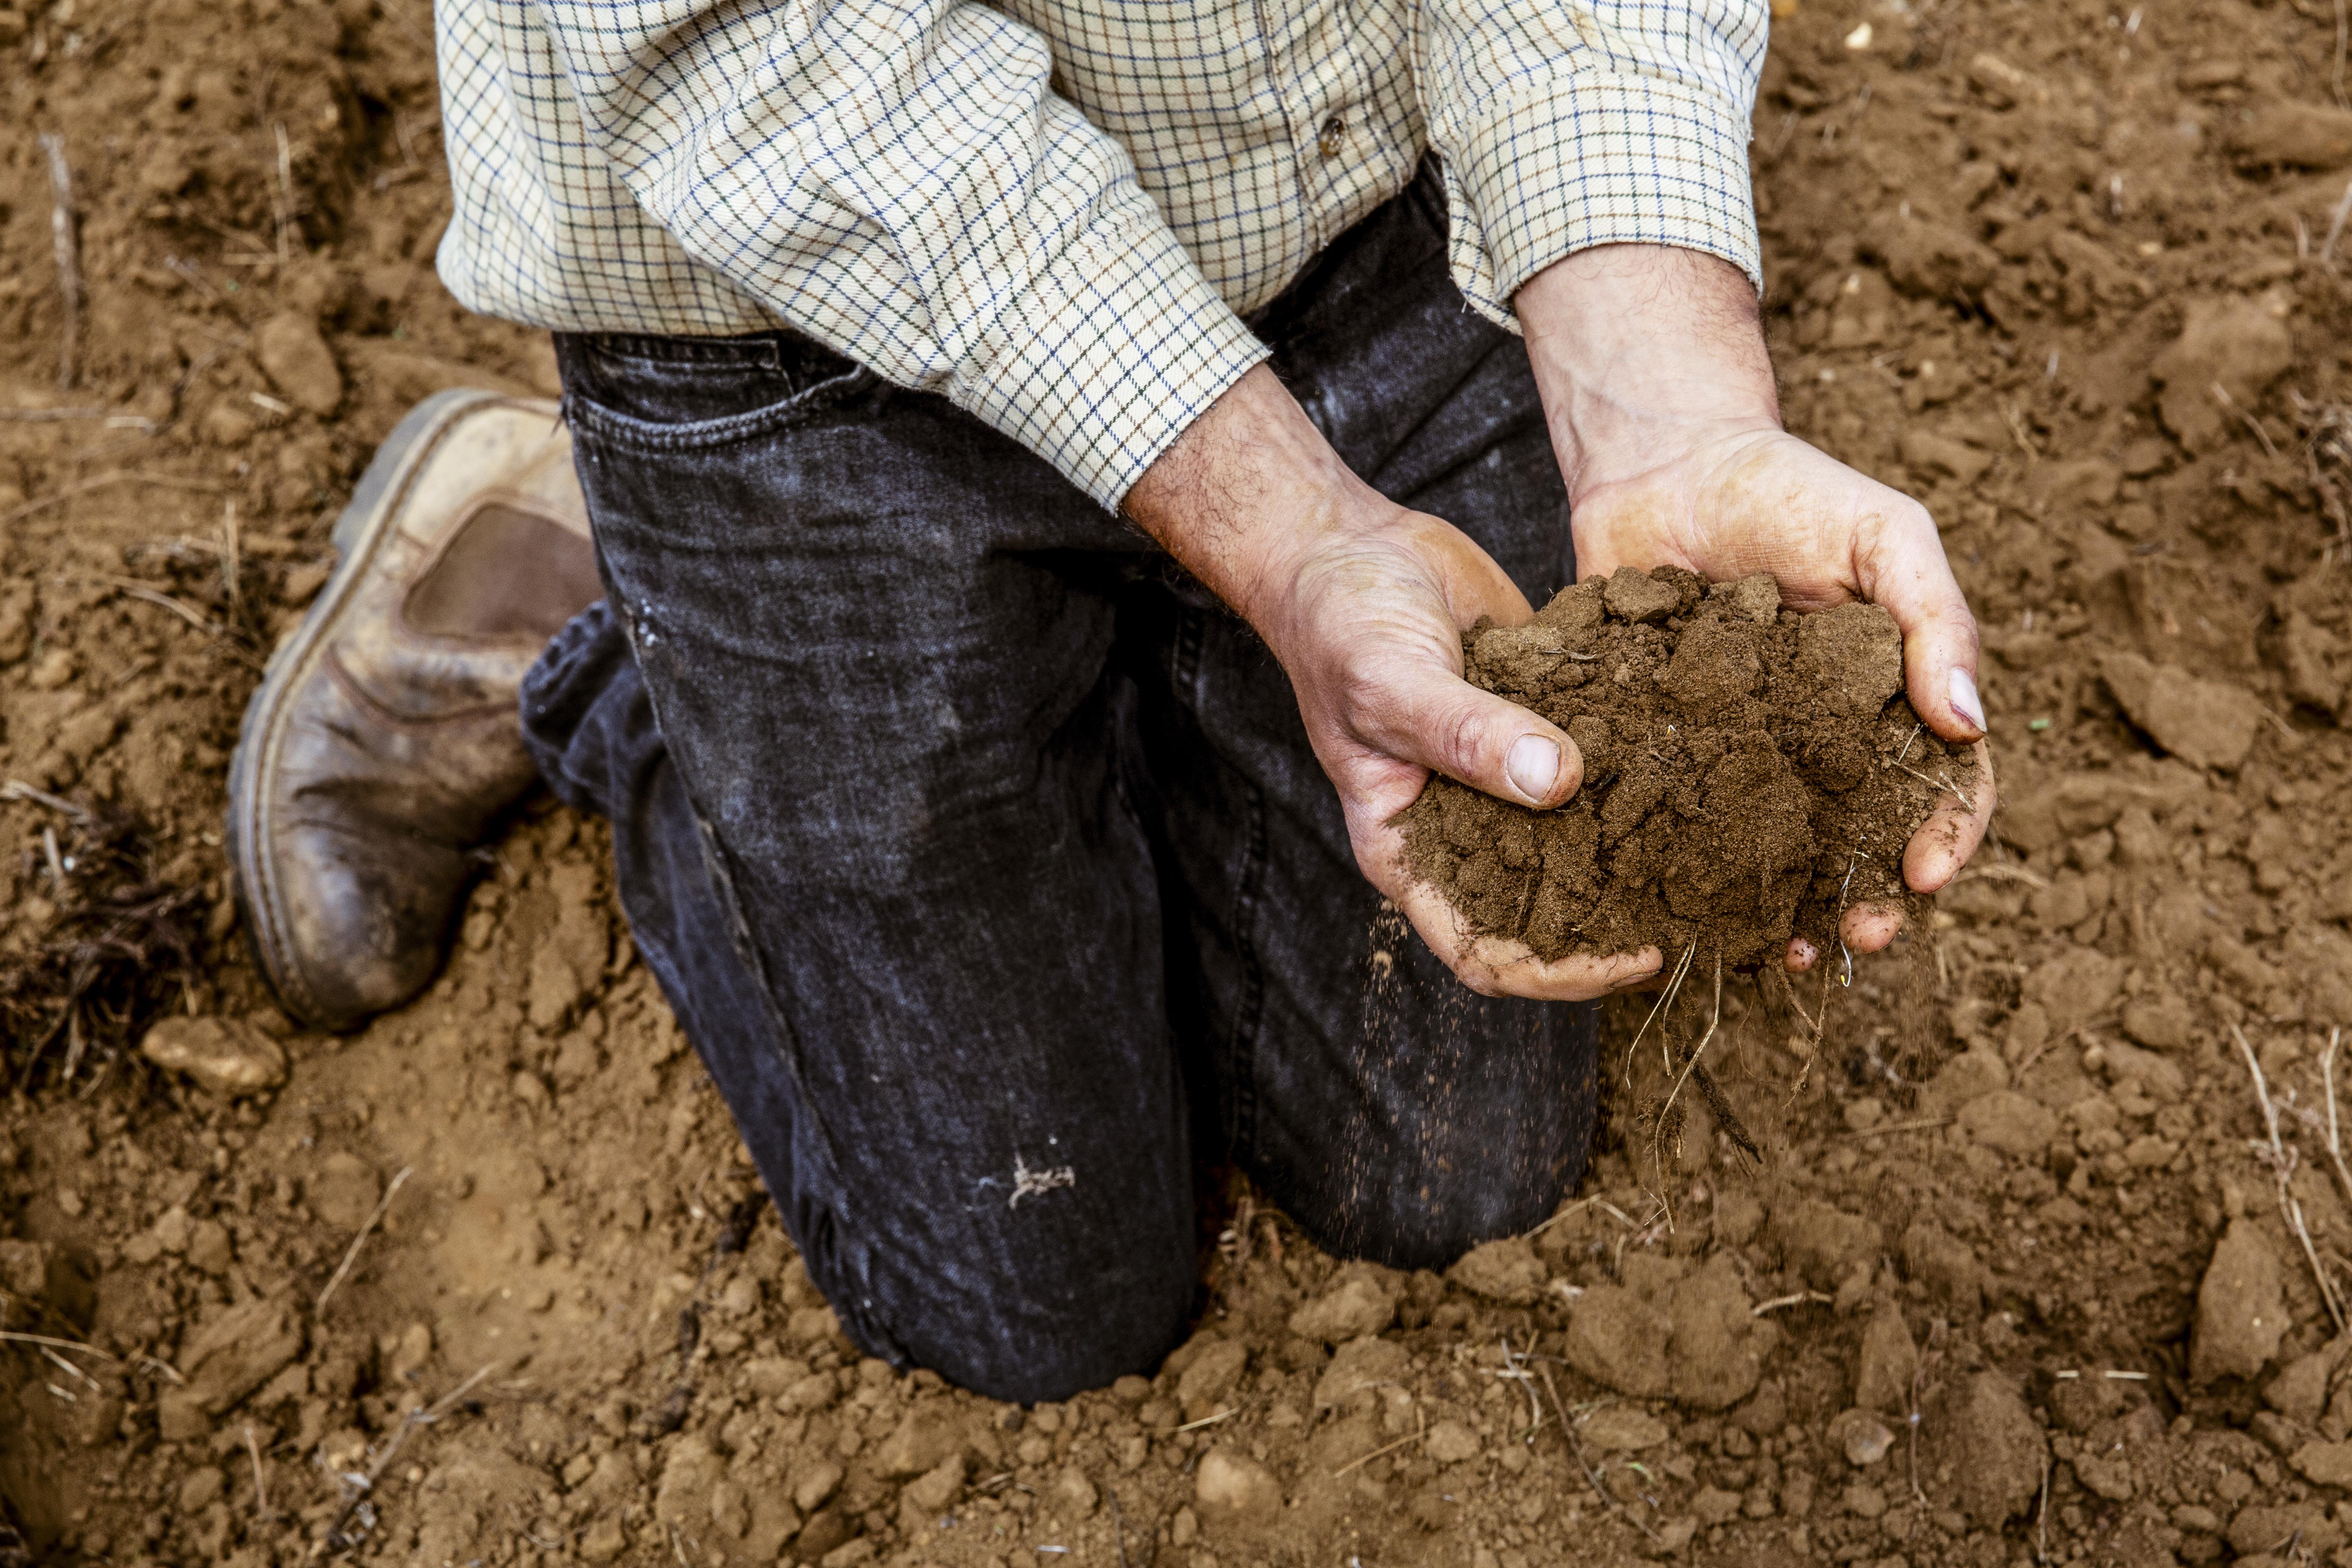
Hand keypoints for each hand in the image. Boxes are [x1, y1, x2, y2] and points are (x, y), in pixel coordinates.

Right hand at [1123, 365, 1663, 998]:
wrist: (1346, 544)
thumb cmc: (1338, 624)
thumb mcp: (1391, 682)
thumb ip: (1466, 734)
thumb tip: (1558, 782)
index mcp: (1409, 850)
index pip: (1487, 953)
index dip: (1562, 974)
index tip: (1639, 954)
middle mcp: (1463, 825)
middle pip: (1551, 907)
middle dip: (1624, 914)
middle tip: (1709, 903)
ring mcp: (1506, 773)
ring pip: (1584, 831)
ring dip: (1644, 838)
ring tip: (1725, 835)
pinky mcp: (1542, 718)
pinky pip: (1598, 752)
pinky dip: (1642, 754)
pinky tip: (1703, 744)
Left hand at [1518, 245, 1995, 966]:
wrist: (1662, 465)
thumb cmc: (1789, 488)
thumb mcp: (1883, 533)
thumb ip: (1934, 617)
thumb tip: (1969, 720)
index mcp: (1889, 698)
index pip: (1943, 783)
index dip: (1947, 835)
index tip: (1926, 875)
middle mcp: (1822, 739)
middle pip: (1862, 840)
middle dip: (1868, 898)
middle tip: (1857, 937)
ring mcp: (1743, 750)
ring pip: (1775, 851)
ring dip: (1786, 909)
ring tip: (1779, 951)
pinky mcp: (1665, 749)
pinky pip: (1681, 822)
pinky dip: (1688, 872)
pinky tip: (1684, 910)